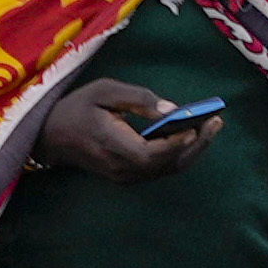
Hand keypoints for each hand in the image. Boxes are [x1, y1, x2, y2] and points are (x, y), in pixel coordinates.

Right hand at [38, 76, 210, 176]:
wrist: (51, 136)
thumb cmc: (77, 108)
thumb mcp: (104, 91)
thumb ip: (138, 99)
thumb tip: (171, 110)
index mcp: (112, 146)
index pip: (152, 154)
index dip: (177, 143)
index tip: (198, 125)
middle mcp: (121, 168)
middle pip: (167, 165)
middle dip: (196, 144)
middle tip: (216, 121)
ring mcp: (124, 176)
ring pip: (166, 169)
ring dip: (192, 150)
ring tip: (211, 125)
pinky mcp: (127, 176)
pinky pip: (159, 169)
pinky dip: (179, 154)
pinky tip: (191, 135)